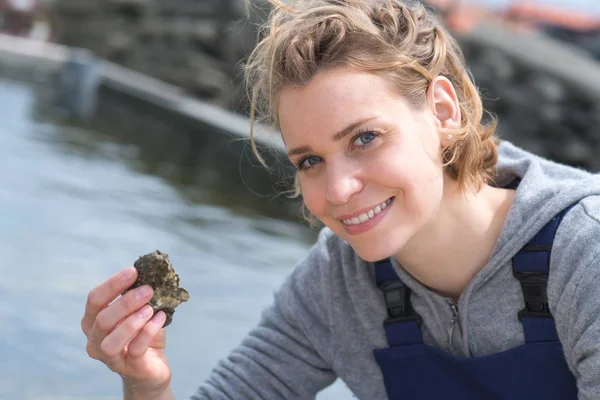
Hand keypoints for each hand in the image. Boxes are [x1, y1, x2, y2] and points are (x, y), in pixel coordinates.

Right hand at [82, 267, 170, 393]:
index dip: (113, 284)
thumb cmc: (142, 335)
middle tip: (148, 290)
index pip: (94, 299)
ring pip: (111, 341)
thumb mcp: (140, 311)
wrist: (153, 366)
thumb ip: (139, 296)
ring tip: (150, 309)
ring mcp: (110, 358)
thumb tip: (150, 272)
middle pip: (102, 319)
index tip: (133, 271)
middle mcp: (95, 341)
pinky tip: (160, 318)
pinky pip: (135, 350)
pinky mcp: (130, 368)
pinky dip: (148, 331)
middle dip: (126, 302)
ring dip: (132, 322)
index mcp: (93, 322)